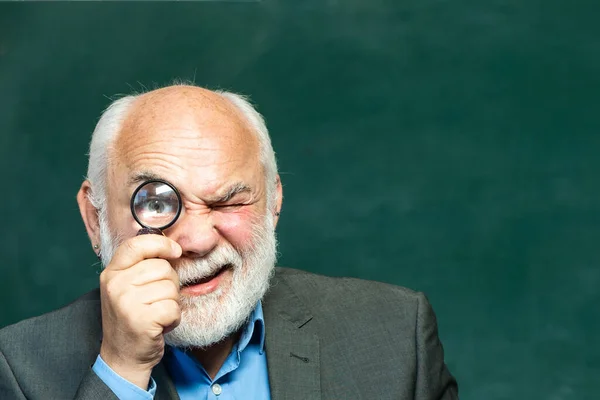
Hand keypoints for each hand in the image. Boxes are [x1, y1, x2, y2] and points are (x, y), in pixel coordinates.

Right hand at [98, 234, 181, 388]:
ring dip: (171, 303)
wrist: (123, 357)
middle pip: (162, 267)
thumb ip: (142, 266)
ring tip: (156, 314)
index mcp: (112, 273)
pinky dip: (173, 318)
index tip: (175, 251)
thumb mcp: (127, 287)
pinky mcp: (141, 319)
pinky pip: (173, 307)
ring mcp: (126, 302)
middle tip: (157, 301)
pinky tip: (160, 325)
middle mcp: (116, 284)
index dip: (161, 243)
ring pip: (170, 288)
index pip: (137, 244)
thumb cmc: (132, 318)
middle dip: (169, 284)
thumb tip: (171, 246)